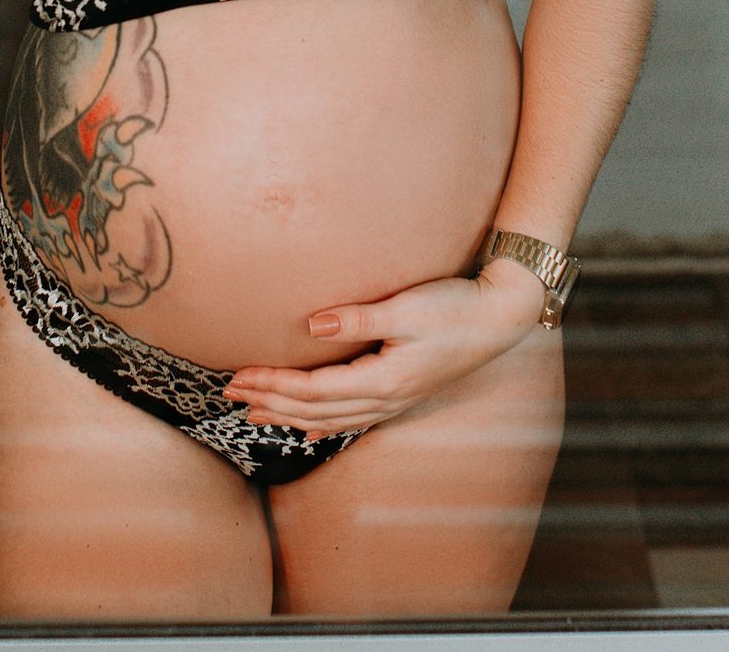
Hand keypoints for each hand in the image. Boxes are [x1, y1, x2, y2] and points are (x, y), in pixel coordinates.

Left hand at [224, 260, 547, 439]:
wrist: (499, 317)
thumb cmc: (455, 307)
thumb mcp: (406, 307)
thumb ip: (358, 317)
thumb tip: (312, 323)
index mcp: (383, 380)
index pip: (312, 389)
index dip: (272, 384)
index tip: (238, 376)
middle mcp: (385, 399)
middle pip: (313, 410)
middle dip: (269, 402)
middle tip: (228, 394)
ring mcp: (393, 401)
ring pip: (329, 418)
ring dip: (287, 414)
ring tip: (253, 412)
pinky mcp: (399, 393)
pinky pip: (349, 418)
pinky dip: (319, 420)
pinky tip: (306, 421)